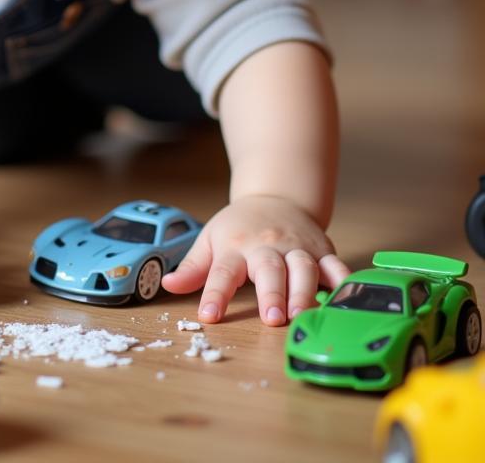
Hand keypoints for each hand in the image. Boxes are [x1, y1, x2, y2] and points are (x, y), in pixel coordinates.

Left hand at [161, 194, 349, 325]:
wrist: (275, 197)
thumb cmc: (238, 227)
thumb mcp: (209, 241)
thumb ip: (192, 268)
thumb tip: (167, 285)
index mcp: (235, 246)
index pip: (221, 272)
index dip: (215, 294)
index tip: (208, 316)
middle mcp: (266, 246)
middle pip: (269, 269)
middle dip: (272, 293)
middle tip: (272, 318)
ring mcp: (296, 247)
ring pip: (303, 268)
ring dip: (304, 291)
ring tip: (302, 314)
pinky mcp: (321, 250)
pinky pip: (335, 265)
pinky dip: (343, 281)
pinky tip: (347, 297)